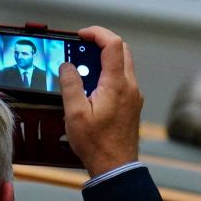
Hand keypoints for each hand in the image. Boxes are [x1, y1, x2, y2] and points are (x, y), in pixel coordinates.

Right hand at [59, 26, 142, 176]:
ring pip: (124, 64)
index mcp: (117, 85)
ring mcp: (133, 96)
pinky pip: (123, 80)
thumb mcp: (75, 114)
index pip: (113, 44)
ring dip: (105, 60)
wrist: (115, 167)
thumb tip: (67, 66)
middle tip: (81, 47)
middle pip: (122, 50)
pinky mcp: (132, 105)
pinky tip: (92, 87)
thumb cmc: (96, 144)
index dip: (97, 34)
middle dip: (102, 43)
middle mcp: (130, 87)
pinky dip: (108, 74)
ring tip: (83, 68)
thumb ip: (70, 85)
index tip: (81, 35)